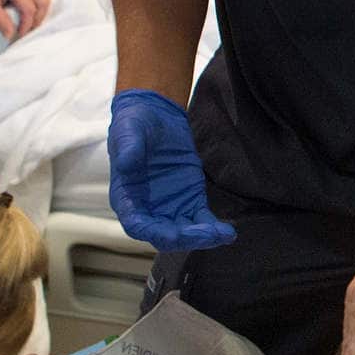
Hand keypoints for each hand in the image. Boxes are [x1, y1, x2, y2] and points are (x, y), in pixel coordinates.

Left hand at [0, 0, 51, 39]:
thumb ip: (0, 20)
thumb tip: (10, 34)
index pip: (29, 9)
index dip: (26, 25)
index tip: (18, 34)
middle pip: (43, 1)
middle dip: (37, 19)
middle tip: (26, 30)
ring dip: (41, 11)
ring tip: (30, 22)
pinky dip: (39, 5)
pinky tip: (30, 13)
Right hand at [107, 89, 236, 251]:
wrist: (156, 116)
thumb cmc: (134, 125)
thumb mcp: (129, 132)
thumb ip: (128, 148)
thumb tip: (125, 164)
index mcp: (127, 199)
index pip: (138, 225)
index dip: (155, 233)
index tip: (174, 236)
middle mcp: (148, 210)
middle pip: (165, 235)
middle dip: (186, 238)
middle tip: (208, 234)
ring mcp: (170, 208)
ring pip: (186, 232)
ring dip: (204, 237)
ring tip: (223, 234)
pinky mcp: (190, 201)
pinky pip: (202, 220)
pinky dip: (214, 228)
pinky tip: (228, 232)